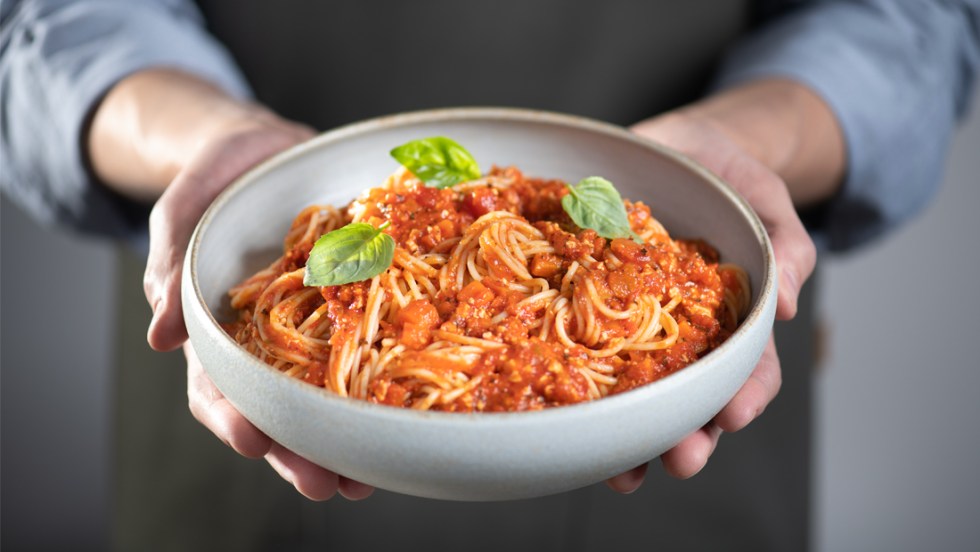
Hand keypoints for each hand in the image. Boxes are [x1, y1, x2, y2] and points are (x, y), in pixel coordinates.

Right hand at [140, 114, 375, 499]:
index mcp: (223, 325)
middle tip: (325, 484)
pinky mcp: (356, 303)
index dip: (232, 416)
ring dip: (343, 438)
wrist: (271, 148)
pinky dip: (383, 384)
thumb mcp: (186, 207)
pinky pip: (371, 346)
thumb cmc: (220, 177)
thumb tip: (161, 336)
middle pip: (277, 406)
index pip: (219, 384)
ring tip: (366, 475)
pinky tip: (403, 415)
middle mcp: (271, 337)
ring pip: (325, 392)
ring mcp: (315, 324)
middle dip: (297, 450)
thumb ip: (171, 261)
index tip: (253, 440)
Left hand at [607, 104, 818, 492]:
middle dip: (689, 435)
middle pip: (690, 396)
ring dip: (631, 436)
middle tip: (682, 460)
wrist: (671, 143)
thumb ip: (785, 244)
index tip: (733, 416)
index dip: (744, 394)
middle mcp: (681, 332)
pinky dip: (575, 388)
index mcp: (728, 317)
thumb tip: (788, 302)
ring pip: (635, 391)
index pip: (747, 367)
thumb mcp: (765, 197)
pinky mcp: (586, 302)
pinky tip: (566, 421)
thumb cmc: (726, 174)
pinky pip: (578, 349)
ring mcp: (632, 321)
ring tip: (624, 473)